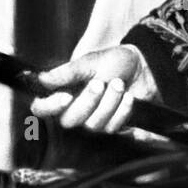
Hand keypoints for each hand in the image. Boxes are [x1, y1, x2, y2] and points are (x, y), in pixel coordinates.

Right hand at [30, 45, 158, 133]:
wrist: (145, 66)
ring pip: (92, 125)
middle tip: (99, 84)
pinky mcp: (113, 125)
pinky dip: (122, 110)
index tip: (65, 97)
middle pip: (68, 121)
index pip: (42, 108)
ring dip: (108, 103)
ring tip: (118, 84)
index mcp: (63, 92)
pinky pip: (112, 127)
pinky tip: (129, 97)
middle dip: (86, 103)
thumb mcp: (90, 61)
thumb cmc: (115, 61)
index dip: (50, 107)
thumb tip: (41, 78)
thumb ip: (67, 72)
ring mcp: (94, 119)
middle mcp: (75, 109)